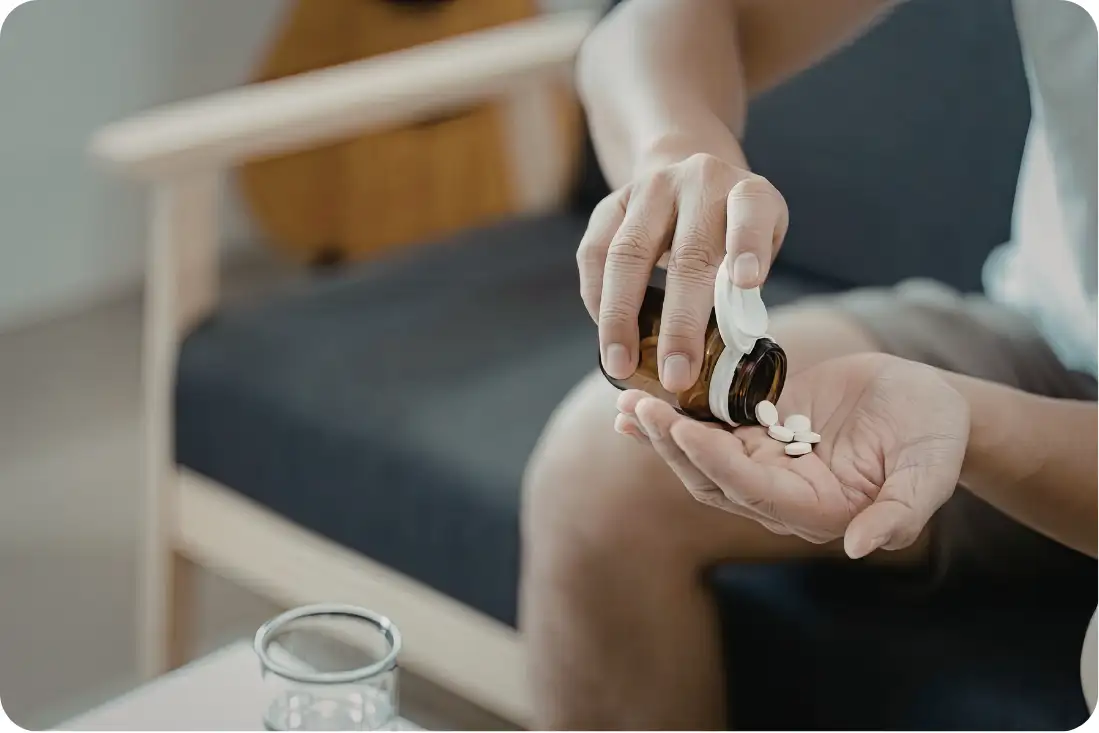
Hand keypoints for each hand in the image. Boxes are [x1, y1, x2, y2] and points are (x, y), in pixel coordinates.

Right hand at [578, 151, 788, 393]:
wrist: (692, 176)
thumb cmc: (732, 230)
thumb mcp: (758, 248)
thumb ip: (743, 289)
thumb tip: (720, 353)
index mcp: (747, 192)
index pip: (751, 211)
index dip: (748, 244)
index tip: (747, 282)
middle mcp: (698, 181)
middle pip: (688, 254)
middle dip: (680, 323)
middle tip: (676, 375)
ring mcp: (651, 188)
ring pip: (627, 253)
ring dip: (621, 316)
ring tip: (621, 364)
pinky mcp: (613, 202)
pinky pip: (594, 251)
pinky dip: (596, 297)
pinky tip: (604, 332)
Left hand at [615, 353, 969, 557]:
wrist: (927, 404)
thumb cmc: (936, 437)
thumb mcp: (930, 470)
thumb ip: (901, 511)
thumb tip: (862, 547)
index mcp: (816, 509)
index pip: (753, 490)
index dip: (716, 462)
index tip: (682, 431)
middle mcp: (782, 494)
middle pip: (713, 477)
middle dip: (672, 445)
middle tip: (638, 408)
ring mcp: (767, 463)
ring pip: (702, 456)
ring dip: (663, 433)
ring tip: (628, 402)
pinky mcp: (759, 433)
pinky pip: (709, 427)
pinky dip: (675, 417)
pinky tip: (641, 401)